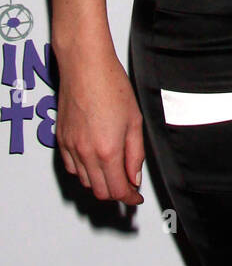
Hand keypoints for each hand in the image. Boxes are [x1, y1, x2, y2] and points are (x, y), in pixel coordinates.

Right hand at [56, 51, 145, 205]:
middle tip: (128, 190)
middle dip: (116, 194)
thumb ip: (135, 153)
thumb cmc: (111, 85)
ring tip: (114, 175)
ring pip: (85, 181)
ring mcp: (71, 147)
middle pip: (100, 190)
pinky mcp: (61, 140)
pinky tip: (95, 163)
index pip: (118, 189)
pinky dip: (84, 172)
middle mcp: (86, 153)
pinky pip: (71, 168)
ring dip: (100, 183)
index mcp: (108, 150)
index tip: (136, 199)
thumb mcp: (134, 120)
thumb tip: (134, 176)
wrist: (85, 66)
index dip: (129, 199)